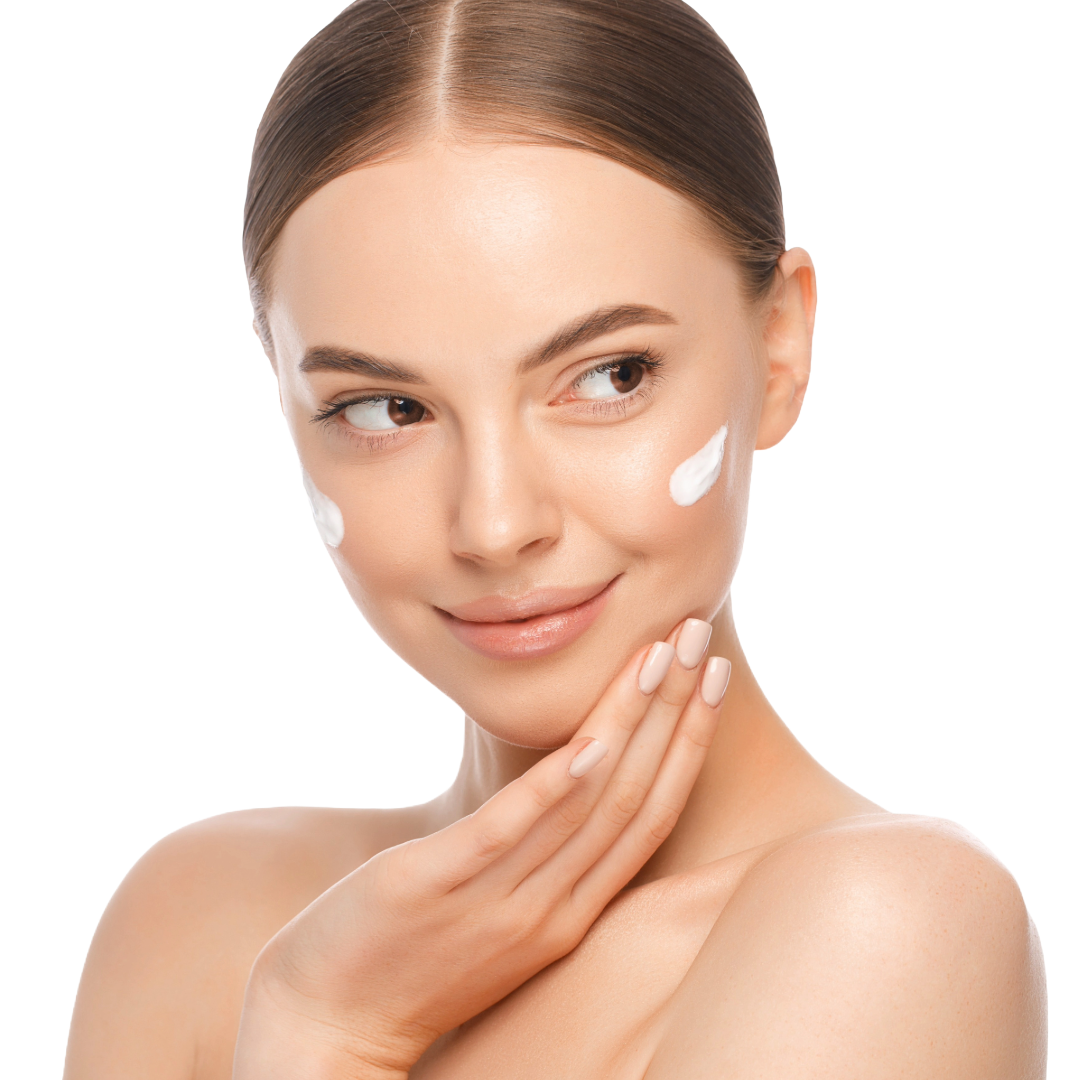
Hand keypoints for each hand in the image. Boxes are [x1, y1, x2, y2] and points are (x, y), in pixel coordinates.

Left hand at [233, 620, 730, 1079]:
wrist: (332, 1028)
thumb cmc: (417, 956)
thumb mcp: (501, 908)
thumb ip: (542, 853)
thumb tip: (567, 778)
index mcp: (571, 911)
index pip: (651, 814)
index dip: (688, 741)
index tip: (711, 673)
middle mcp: (551, 908)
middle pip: (634, 797)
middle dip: (675, 712)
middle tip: (700, 636)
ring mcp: (499, 900)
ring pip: (587, 805)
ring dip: (630, 723)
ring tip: (660, 655)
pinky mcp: (436, 886)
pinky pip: (509, 832)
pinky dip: (555, 786)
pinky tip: (589, 740)